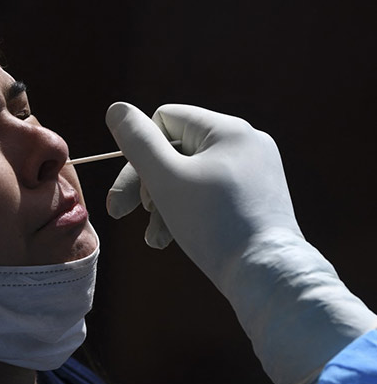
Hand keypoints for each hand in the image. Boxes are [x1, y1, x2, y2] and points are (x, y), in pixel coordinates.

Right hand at [105, 102, 376, 383]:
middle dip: (146, 185)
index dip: (140, 152)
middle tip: (119, 213)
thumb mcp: (166, 178)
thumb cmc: (213, 223)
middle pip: (176, 151)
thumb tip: (116, 109)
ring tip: (154, 239)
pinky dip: (188, 212)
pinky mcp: (257, 197)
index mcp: (227, 129)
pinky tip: (171, 239)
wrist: (268, 274)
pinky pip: (210, 194)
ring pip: (190, 176)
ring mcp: (254, 171)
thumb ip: (137, 141)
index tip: (130, 190)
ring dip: (163, 205)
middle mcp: (245, 143)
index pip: (165, 120)